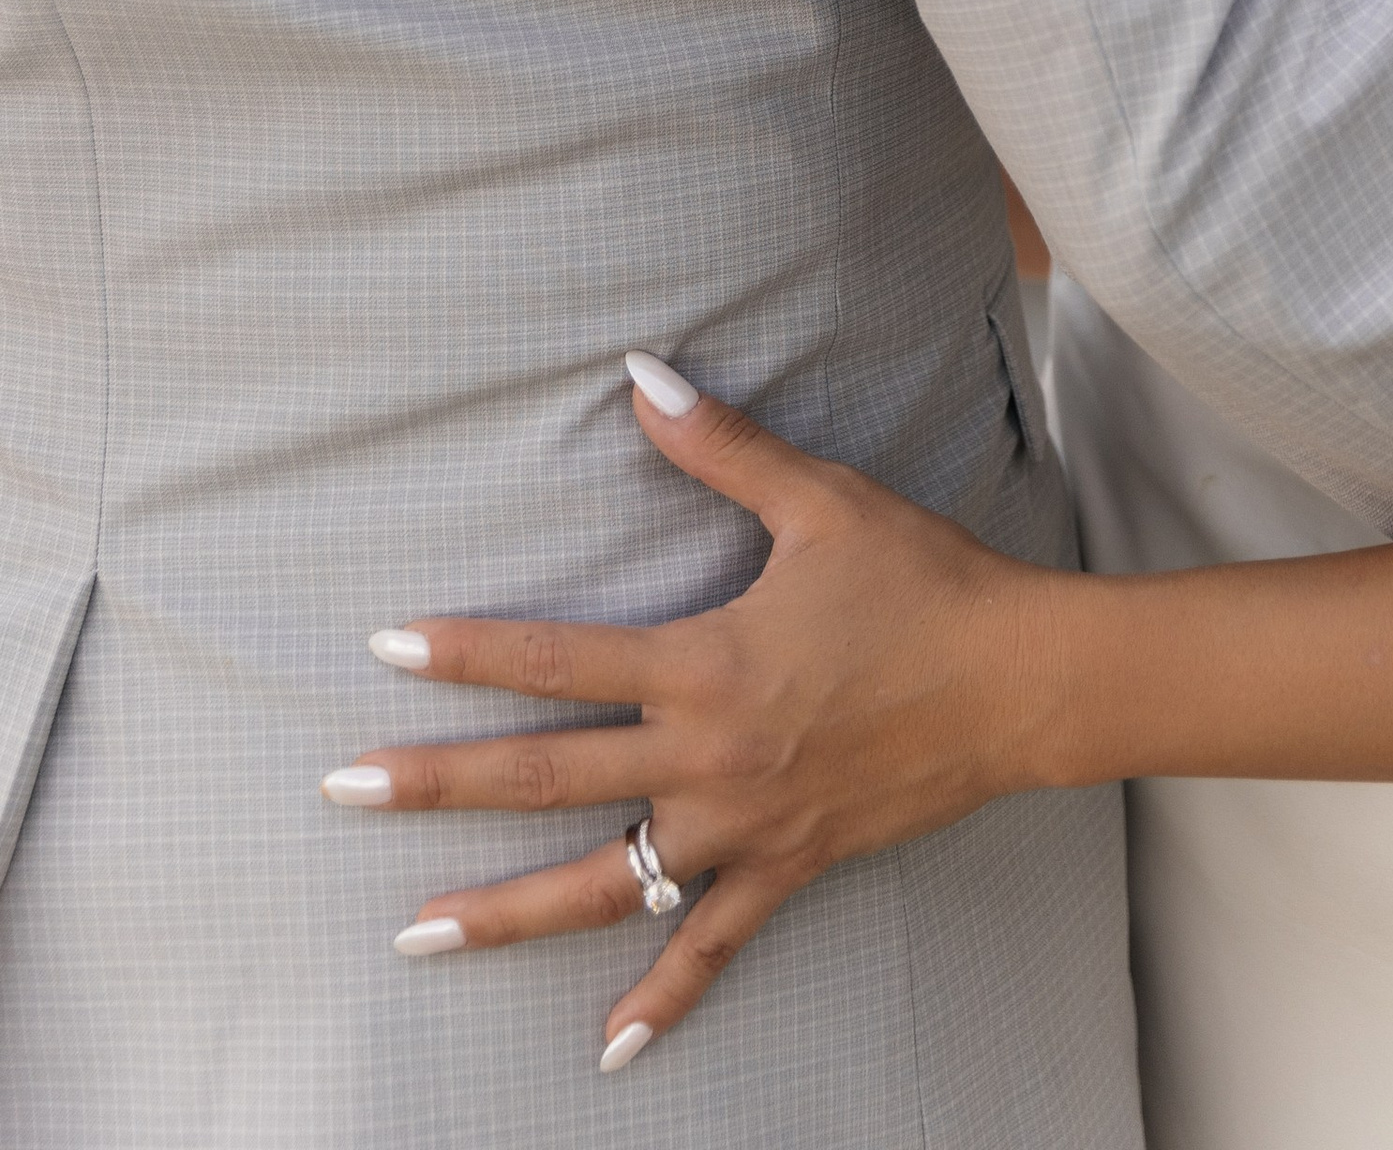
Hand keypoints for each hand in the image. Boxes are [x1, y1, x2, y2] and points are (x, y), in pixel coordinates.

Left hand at [320, 359, 1069, 1074]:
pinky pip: (714, 946)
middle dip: (436, 786)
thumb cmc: (921, 580)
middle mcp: (706, 757)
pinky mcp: (789, 866)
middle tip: (341, 792)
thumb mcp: (820, 502)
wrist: (1019, 681)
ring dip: (504, 911)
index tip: (388, 648)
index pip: (558, 662)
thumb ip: (722, 447)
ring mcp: (743, 825)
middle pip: (547, 777)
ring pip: (604, 882)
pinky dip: (661, 1000)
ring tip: (417, 935)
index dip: (468, 653)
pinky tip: (608, 1049)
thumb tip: (642, 374)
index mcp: (704, 665)